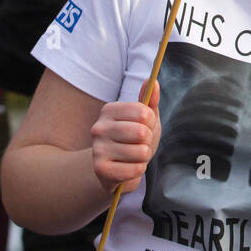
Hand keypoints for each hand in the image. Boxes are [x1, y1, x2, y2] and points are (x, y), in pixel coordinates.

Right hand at [91, 80, 160, 195]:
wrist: (116, 169)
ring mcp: (97, 149)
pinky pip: (135, 170)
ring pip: (140, 152)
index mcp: (108, 110)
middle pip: (141, 132)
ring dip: (143, 157)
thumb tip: (153, 80)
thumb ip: (150, 99)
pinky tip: (129, 168)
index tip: (144, 126)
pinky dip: (138, 170)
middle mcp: (98, 128)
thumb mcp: (144, 118)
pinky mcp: (100, 170)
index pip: (143, 112)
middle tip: (139, 144)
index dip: (150, 122)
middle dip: (147, 140)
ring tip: (133, 157)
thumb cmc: (133, 139)